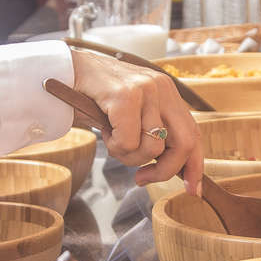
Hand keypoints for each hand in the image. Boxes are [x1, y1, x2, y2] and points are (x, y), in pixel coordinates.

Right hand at [69, 49, 202, 192]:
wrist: (65, 71)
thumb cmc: (96, 98)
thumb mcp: (133, 115)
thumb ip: (152, 133)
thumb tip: (168, 168)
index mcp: (168, 93)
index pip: (194, 134)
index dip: (195, 165)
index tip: (192, 189)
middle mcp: (162, 88)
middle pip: (184, 144)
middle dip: (164, 171)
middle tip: (141, 177)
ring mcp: (146, 89)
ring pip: (153, 148)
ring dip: (129, 157)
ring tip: (113, 140)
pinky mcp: (125, 95)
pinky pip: (128, 142)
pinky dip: (114, 146)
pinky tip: (105, 131)